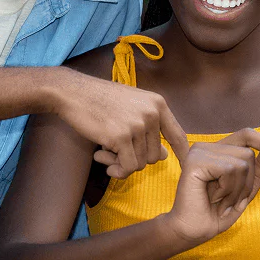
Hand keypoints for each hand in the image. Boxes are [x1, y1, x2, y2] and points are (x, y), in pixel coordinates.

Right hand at [51, 69, 190, 179]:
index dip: (183, 154)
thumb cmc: (99, 100)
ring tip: (104, 151)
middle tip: (114, 152)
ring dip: (121, 163)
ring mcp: (138, 125)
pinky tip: (100, 155)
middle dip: (135, 159)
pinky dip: (115, 168)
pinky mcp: (121, 137)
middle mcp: (152, 113)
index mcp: (157, 104)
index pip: (177, 135)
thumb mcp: (130, 107)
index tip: (187, 166)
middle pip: (155, 156)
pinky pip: (128, 167)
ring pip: (141, 163)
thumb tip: (164, 155)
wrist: (72, 92)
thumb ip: (148, 129)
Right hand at [162, 128, 259, 246]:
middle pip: (247, 153)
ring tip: (221, 201)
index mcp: (217, 150)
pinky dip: (227, 190)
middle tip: (230, 200)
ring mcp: (199, 152)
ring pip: (241, 163)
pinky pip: (229, 170)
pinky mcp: (195, 161)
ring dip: (236, 190)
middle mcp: (206, 146)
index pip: (246, 135)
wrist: (192, 231)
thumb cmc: (215, 213)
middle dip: (246, 182)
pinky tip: (213, 199)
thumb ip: (258, 171)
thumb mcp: (244, 191)